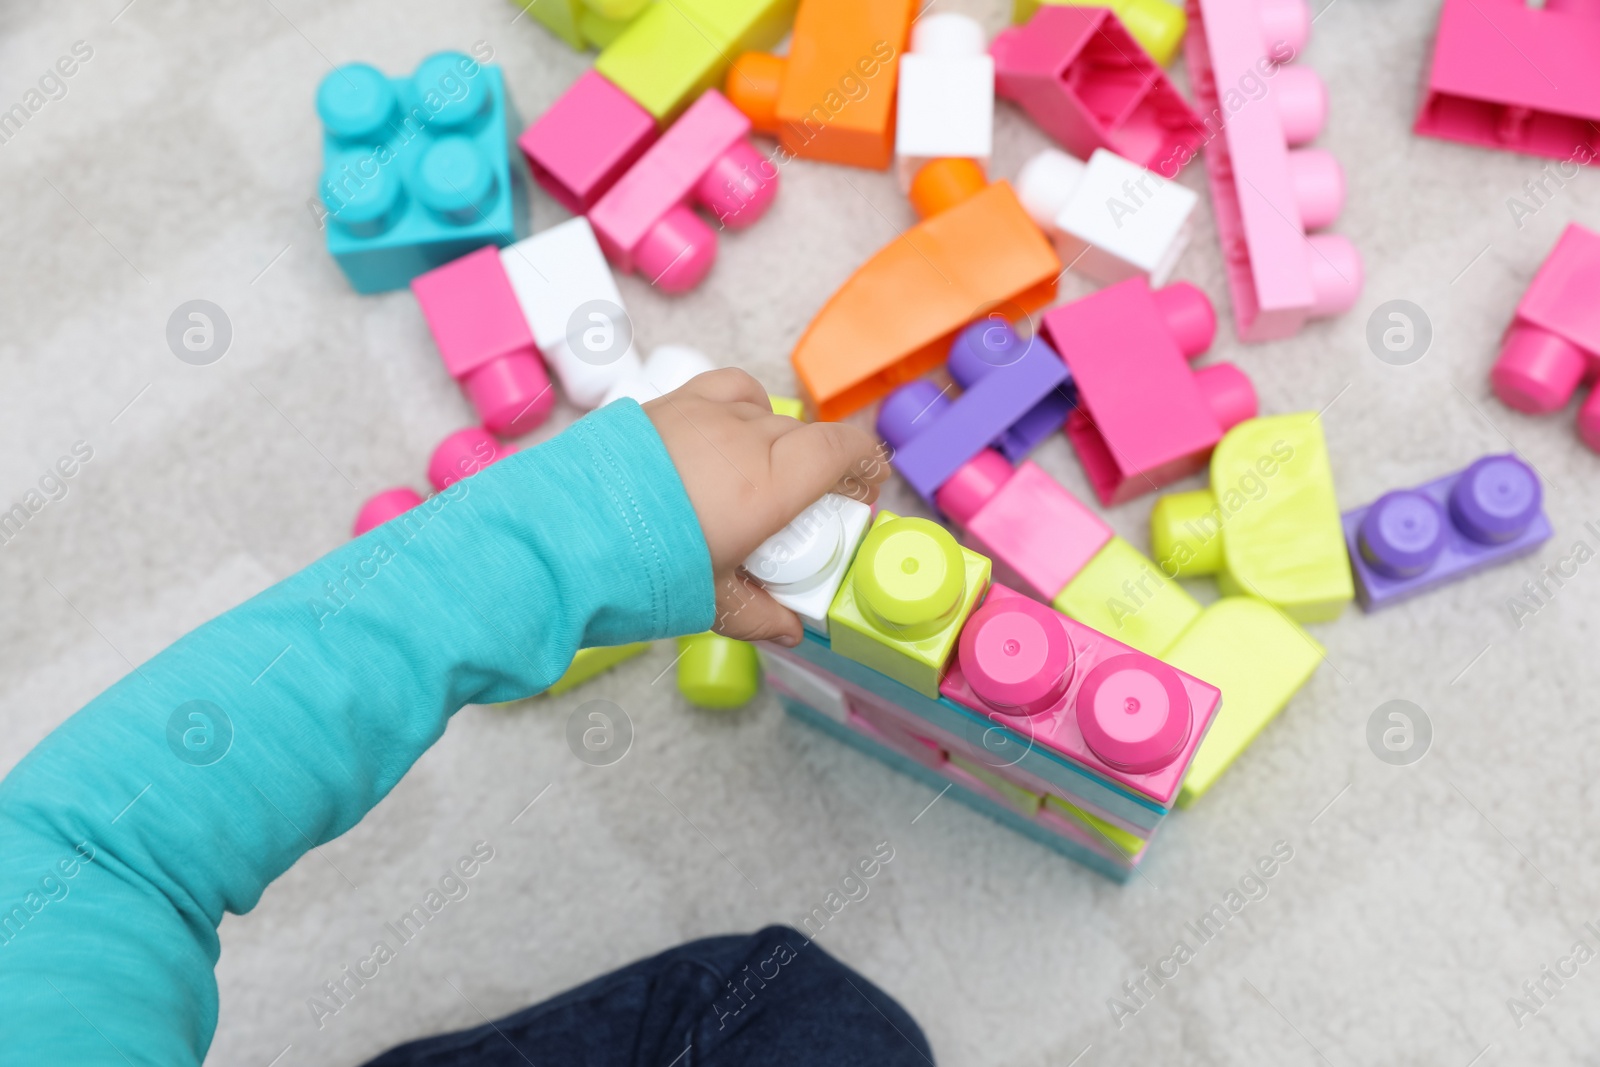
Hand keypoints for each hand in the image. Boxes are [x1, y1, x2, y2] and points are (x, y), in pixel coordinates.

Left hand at [643, 369, 889, 645]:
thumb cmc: (640, 571)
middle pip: (804, 435)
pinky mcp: (662, 406)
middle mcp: (743, 436)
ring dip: (775, 436)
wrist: (555, 539)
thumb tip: (791, 628)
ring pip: (762, 409)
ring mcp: (700, 413)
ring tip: (759, 474)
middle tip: (807, 507)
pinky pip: (720, 394)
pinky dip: (735, 411)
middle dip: (819, 466)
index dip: (864, 464)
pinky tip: (719, 444)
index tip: (864, 489)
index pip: (843, 447)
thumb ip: (760, 613)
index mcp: (769, 484)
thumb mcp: (711, 603)